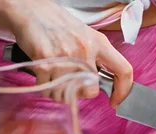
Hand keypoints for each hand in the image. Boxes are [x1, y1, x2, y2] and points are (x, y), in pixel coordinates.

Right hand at [5, 0, 132, 106]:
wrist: (31, 11)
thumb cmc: (60, 25)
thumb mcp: (87, 36)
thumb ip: (97, 58)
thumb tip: (100, 83)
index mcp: (99, 43)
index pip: (123, 70)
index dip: (123, 90)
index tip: (116, 100)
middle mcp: (85, 50)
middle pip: (92, 90)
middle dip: (82, 92)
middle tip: (74, 84)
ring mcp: (65, 57)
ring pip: (69, 94)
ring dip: (62, 92)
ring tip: (58, 79)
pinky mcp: (45, 63)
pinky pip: (49, 90)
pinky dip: (47, 88)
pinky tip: (46, 77)